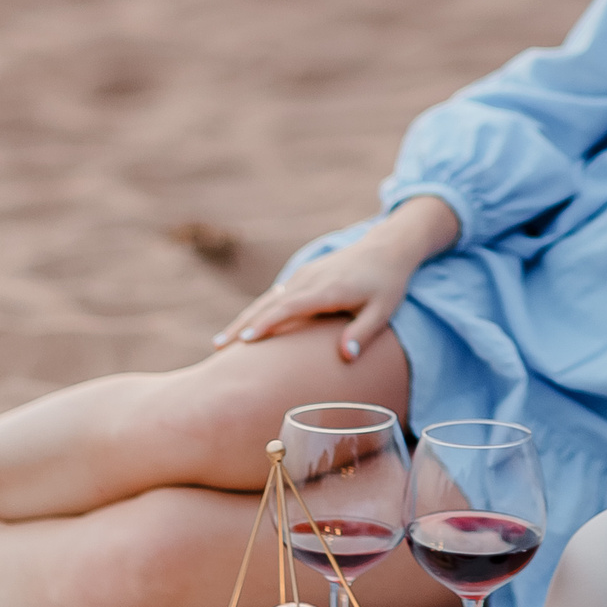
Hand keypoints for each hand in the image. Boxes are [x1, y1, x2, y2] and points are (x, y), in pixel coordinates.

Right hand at [216, 197, 458, 360]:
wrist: (386, 249)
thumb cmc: (387, 283)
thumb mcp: (383, 310)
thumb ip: (364, 333)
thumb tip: (346, 358)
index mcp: (328, 290)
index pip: (289, 307)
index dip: (266, 323)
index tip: (245, 340)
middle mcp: (310, 280)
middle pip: (269, 304)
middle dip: (243, 325)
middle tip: (218, 347)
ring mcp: (305, 276)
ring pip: (268, 299)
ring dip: (244, 318)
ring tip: (221, 342)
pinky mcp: (304, 276)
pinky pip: (276, 295)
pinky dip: (257, 310)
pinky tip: (244, 327)